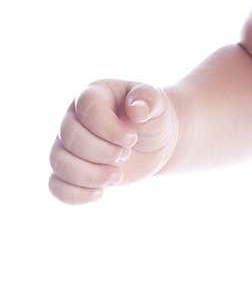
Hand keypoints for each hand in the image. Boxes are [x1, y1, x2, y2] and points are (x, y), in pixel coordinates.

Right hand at [48, 80, 179, 205]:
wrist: (154, 143)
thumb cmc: (152, 117)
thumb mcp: (158, 104)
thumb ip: (150, 99)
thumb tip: (136, 110)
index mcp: (93, 95)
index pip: (87, 108)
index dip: (109, 128)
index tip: (133, 139)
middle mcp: (74, 118)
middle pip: (69, 137)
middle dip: (102, 152)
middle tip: (126, 154)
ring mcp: (69, 145)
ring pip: (58, 161)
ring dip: (89, 175)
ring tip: (117, 176)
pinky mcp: (71, 170)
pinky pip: (55, 185)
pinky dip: (74, 194)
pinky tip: (100, 193)